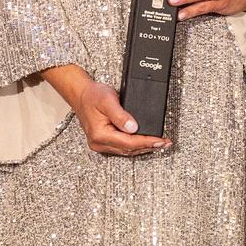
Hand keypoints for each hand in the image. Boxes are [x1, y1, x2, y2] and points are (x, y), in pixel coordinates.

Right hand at [43, 63, 166, 156]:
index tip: (160, 140)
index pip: (129, 143)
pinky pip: (122, 148)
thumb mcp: (108, 100)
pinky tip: (144, 143)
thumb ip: (121, 115)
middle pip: (129, 150)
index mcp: (100, 134)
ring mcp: (100, 144)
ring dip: (143, 148)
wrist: (81, 94)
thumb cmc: (92, 95)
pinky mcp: (102, 142)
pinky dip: (135, 146)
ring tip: (158, 144)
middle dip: (149, 146)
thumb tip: (133, 128)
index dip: (147, 142)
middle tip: (164, 143)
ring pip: (126, 151)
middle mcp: (99, 143)